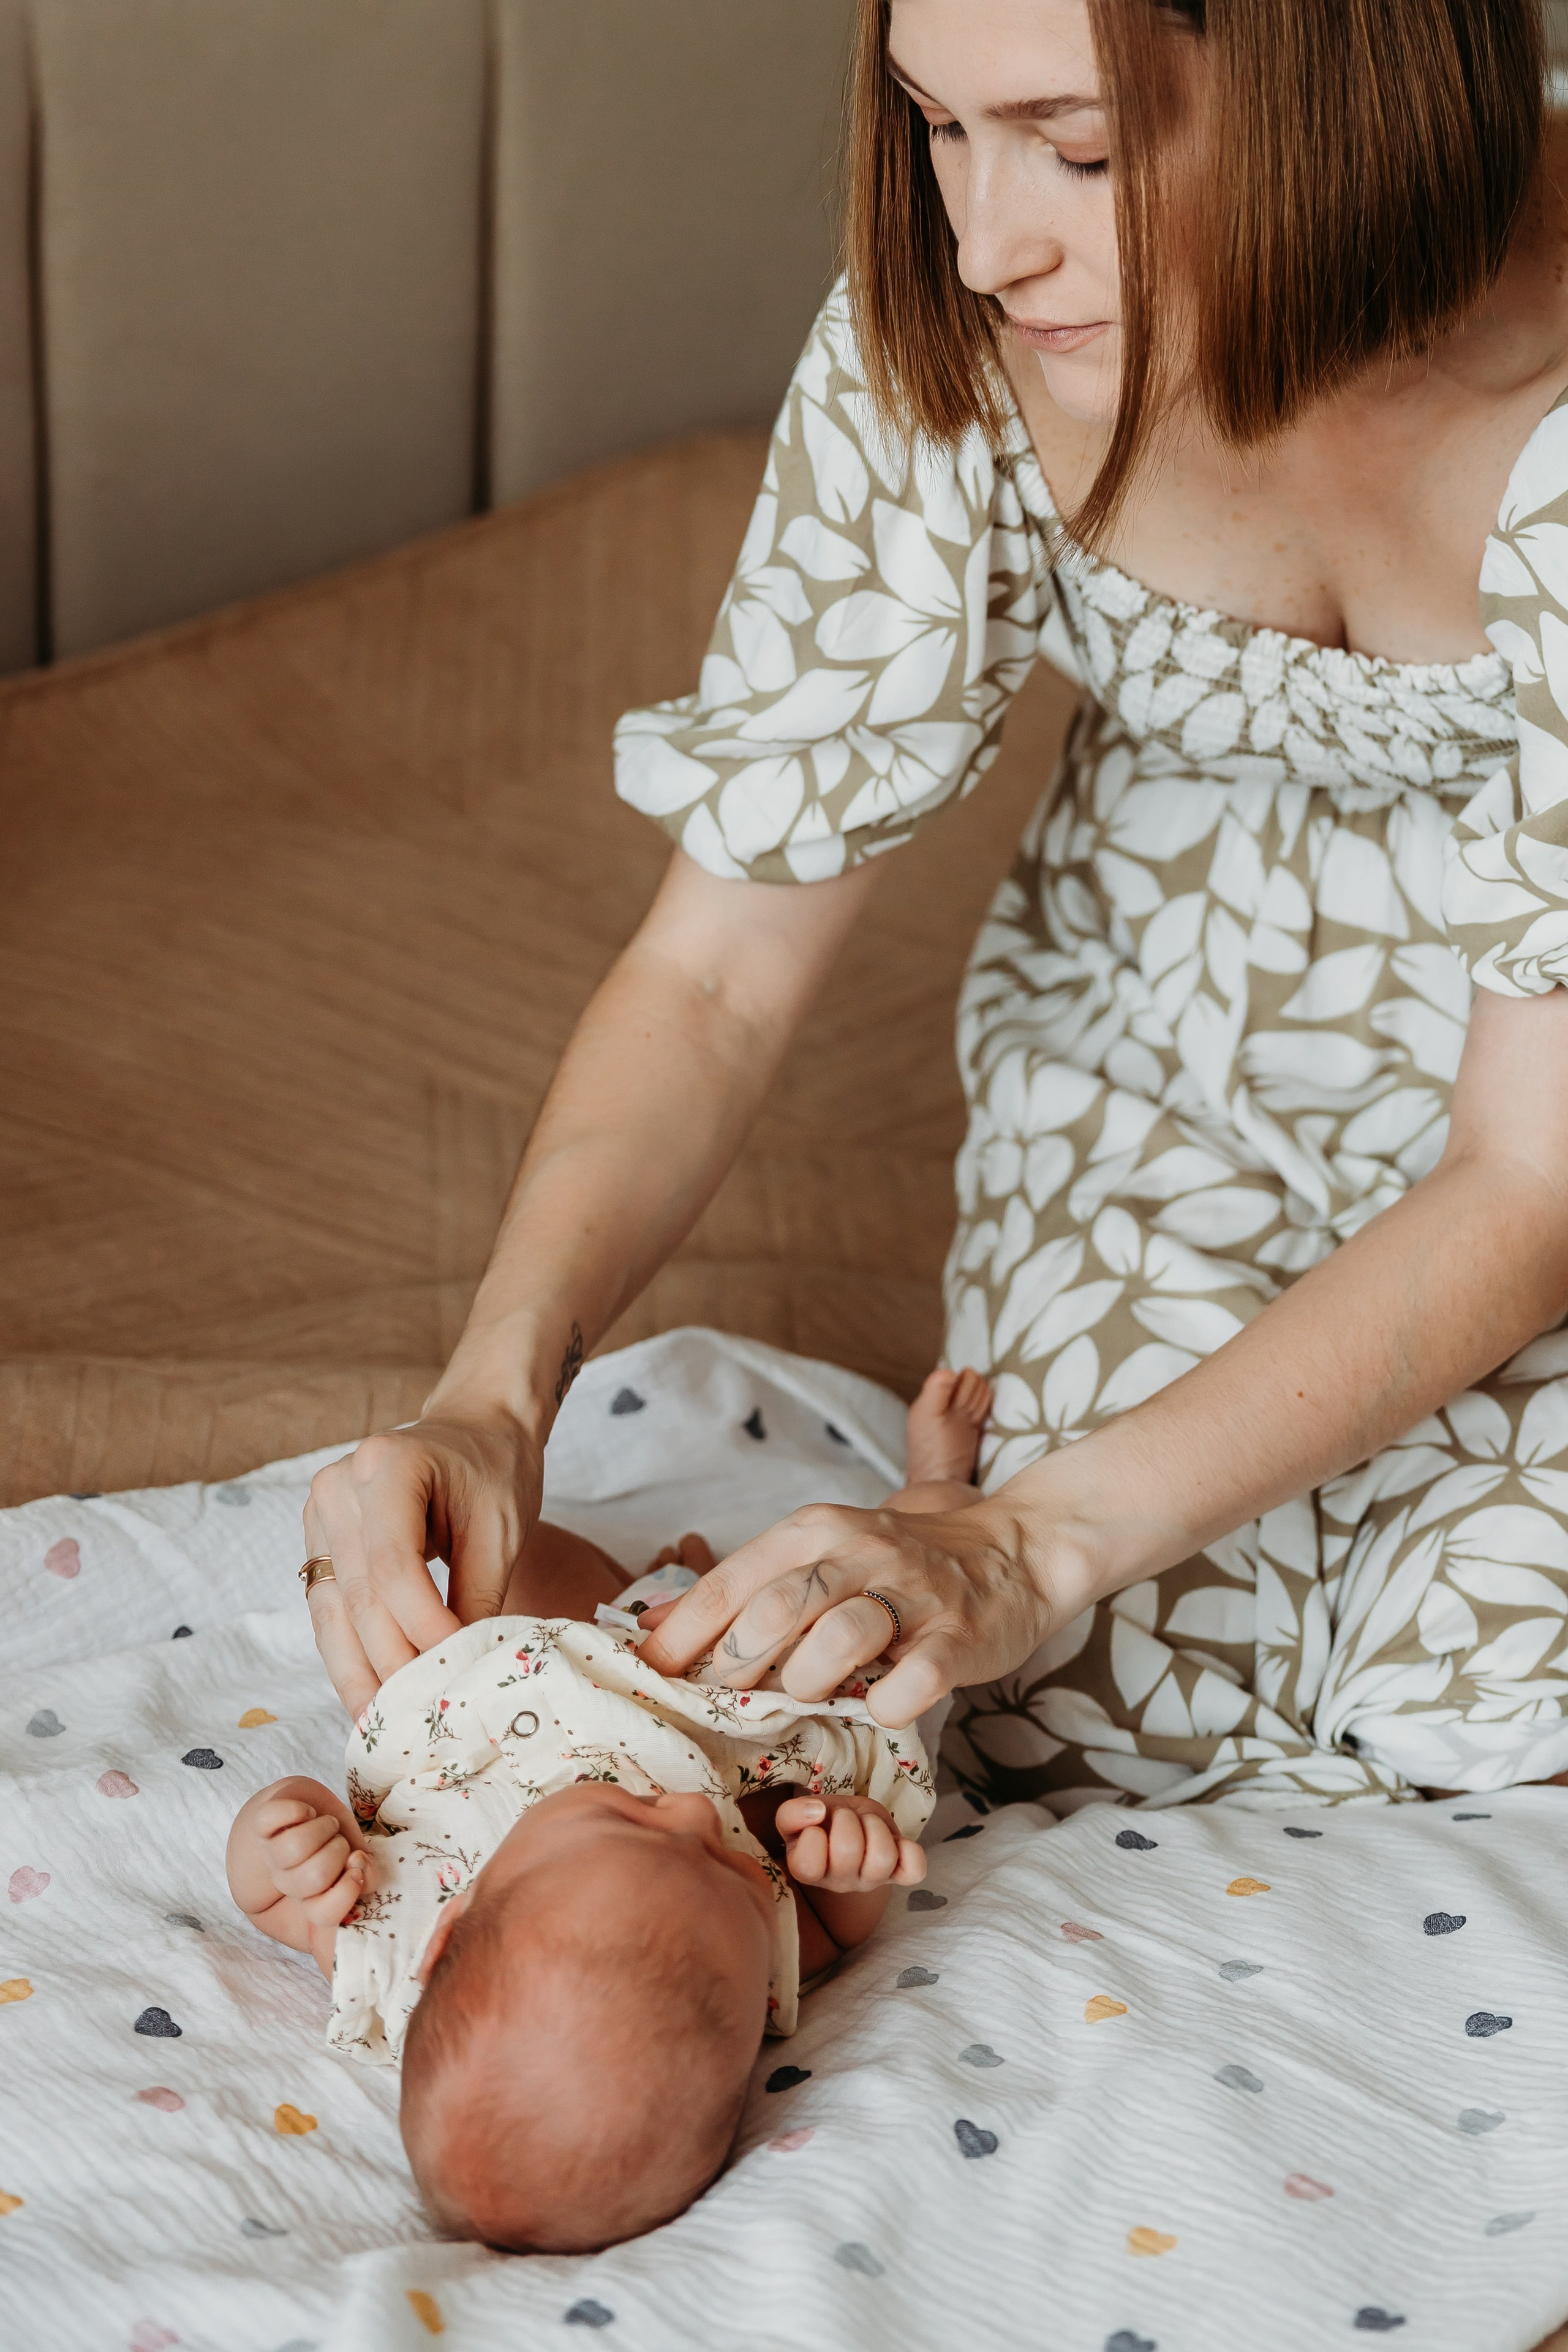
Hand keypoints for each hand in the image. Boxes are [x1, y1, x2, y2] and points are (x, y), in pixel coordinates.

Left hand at [242, 1792, 370, 1936]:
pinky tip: (305, 1812)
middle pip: (315, 1877)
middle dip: (339, 1850)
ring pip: (295, 1846)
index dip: (346, 1891)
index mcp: (313, 1899)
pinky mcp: (259, 1826)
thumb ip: (366, 1877)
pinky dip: (295, 1808)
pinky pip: (270, 1817)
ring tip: (327, 1824)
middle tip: (338, 1841)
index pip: (324, 1915)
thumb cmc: (333, 1841)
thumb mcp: (357, 1861)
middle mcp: (288, 1885)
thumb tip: (363, 1874)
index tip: (357, 1864)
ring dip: (322, 1826)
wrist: (303, 1812)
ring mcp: (271, 1856)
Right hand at [302, 1413, 542, 1717]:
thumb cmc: (495, 1469)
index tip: (453, 1674)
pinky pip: (330, 1608)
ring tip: (380, 1730)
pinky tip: (365, 1697)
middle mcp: (340, 1485)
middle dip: (391, 1663)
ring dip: (358, 1673)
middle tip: (419, 1722)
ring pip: (334, 1611)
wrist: (476, 1426)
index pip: (394, 1568)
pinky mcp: (320, 1538)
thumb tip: (461, 1674)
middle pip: (360, 1595)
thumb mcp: (502, 1529)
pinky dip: (349, 1654)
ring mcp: (321, 1511)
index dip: (421, 1628)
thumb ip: (478, 1597)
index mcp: (389, 1464)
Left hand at [638, 1498, 1056, 1729]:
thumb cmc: (897, 1567)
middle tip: (734, 1701)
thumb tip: (654, 1623)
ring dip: (809, 1685)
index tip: (646, 1680)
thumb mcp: (819, 1556)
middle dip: (740, 1668)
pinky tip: (881, 1704)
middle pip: (773, 1613)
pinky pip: (911, 1683)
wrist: (1013, 1551)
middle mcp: (859, 1551)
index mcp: (814, 1531)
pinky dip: (886, 1705)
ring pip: (836, 1643)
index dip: (679, 1640)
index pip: (727, 1585)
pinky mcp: (959, 1637)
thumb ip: (745, 1587)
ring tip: (812, 1695)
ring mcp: (912, 1593)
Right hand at [776, 1793, 925, 1893]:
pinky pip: (915, 1870)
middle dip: (846, 1820)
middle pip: (848, 1852)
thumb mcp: (797, 1815)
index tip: (816, 1825)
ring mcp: (872, 1881)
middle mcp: (839, 1883)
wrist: (848, 1823)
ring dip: (875, 1827)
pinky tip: (896, 1842)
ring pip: (882, 1858)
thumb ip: (791, 1814)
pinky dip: (910, 1851)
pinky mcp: (899, 1874)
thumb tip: (816, 1812)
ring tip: (867, 1824)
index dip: (813, 1835)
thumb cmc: (820, 1822)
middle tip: (844, 1818)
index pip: (808, 1864)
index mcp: (808, 1872)